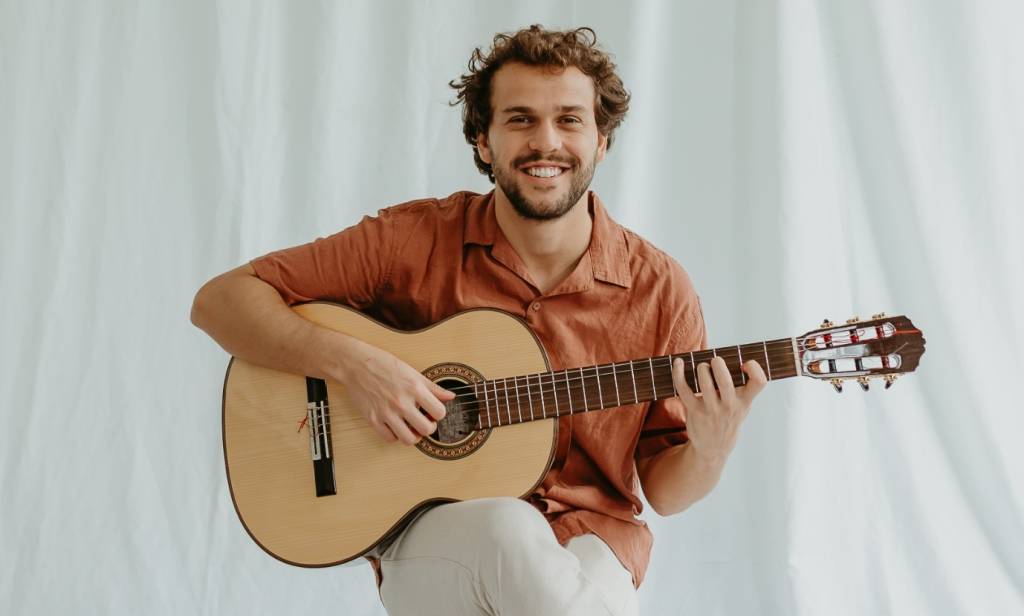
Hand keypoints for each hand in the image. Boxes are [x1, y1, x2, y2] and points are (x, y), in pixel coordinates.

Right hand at [337, 337, 454, 444]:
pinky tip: (396, 427)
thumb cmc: (383, 364)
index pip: (439, 412)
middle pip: (426, 429)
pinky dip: (395, 436)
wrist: (355, 364)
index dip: (439, 414)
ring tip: (412, 428)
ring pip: (408, 439)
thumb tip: (449, 396)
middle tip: (425, 421)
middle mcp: (401, 402)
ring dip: (414, 436)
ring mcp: (386, 413)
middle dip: (429, 427)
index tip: (434, 411)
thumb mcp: (412, 371)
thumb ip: (432, 387)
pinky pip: (389, 438)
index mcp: (414, 388)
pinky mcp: (373, 419)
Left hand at [671, 356, 766, 462]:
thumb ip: (743, 388)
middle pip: (725, 380)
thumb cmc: (728, 419)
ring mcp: (711, 409)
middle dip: (718, 364)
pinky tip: (678, 364)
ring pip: (704, 383)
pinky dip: (678, 373)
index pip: (759, 382)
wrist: (714, 447)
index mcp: (745, 401)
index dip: (754, 368)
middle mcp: (729, 405)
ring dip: (701, 368)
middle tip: (715, 361)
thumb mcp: (743, 407)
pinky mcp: (694, 411)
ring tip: (701, 367)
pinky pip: (683, 389)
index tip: (744, 363)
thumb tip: (735, 359)